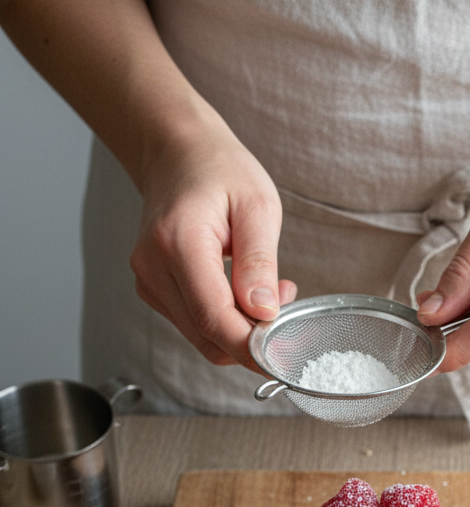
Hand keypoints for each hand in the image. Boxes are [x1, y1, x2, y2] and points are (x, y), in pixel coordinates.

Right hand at [130, 119, 296, 370]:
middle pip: (207, 336)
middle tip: (283, 303)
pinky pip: (193, 324)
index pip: (215, 319)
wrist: (177, 152)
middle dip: (252, 338)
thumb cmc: (218, 169)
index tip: (284, 354)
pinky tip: (240, 291)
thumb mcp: (257, 206)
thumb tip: (263, 313)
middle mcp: (154, 267)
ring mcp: (149, 280)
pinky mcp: (153, 289)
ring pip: (201, 336)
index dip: (251, 347)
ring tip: (264, 289)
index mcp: (178, 243)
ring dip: (239, 329)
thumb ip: (259, 263)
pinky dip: (223, 320)